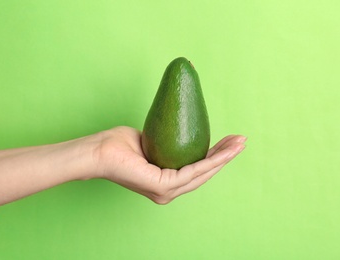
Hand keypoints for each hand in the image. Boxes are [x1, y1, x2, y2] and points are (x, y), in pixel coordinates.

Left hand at [92, 126, 245, 203]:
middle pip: (203, 173)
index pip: (195, 170)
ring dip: (223, 158)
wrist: (98, 151)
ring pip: (202, 173)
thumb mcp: (151, 141)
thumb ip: (166, 143)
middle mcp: (168, 191)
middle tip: (241, 141)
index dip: (215, 156)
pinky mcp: (163, 186)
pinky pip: (193, 170)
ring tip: (239, 143)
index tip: (229, 142)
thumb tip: (178, 129)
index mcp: (165, 181)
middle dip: (224, 156)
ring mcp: (165, 191)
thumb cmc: (117, 145)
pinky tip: (224, 150)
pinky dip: (210, 160)